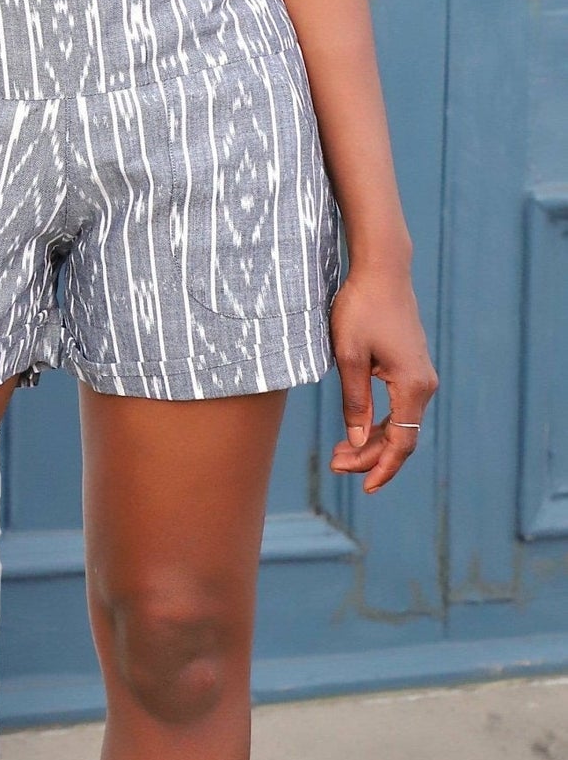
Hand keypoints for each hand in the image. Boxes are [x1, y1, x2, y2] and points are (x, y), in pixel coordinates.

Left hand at [328, 265, 438, 492]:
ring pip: (399, 423)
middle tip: (335, 464)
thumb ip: (354, 400)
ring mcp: (420, 376)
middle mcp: (423, 385)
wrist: (382, 271)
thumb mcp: (348, 355)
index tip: (363, 488)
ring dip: (372, 439)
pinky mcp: (411, 366)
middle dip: (370, 456)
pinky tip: (357, 427)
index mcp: (412, 387)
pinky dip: (379, 421)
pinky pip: (399, 406)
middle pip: (401, 438)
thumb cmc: (361, 308)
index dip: (381, 468)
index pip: (400, 443)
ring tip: (340, 451)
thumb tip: (357, 439)